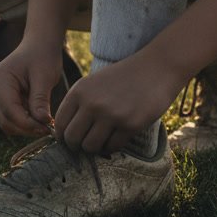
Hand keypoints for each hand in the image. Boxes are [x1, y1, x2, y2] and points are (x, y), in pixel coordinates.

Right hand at [0, 38, 60, 136]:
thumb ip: (40, 99)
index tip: (47, 128)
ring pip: (7, 122)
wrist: (39, 45)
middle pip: (6, 120)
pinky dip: (25, 121)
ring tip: (45, 122)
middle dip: (27, 128)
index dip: (28, 124)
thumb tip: (43, 122)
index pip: (10, 111)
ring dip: (26, 127)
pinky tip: (39, 117)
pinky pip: (10, 117)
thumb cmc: (42, 56)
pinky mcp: (0, 100)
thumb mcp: (45, 76)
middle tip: (49, 129)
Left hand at [52, 52, 183, 155]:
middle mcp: (92, 103)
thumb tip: (66, 135)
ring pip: (90, 147)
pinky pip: (111, 147)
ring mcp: (111, 115)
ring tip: (103, 139)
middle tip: (87, 143)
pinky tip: (117, 137)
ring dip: (95, 148)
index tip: (71, 139)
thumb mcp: (95, 83)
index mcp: (80, 90)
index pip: (60, 123)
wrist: (156, 68)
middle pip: (72, 139)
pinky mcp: (129, 125)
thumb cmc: (124, 77)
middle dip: (77, 146)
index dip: (63, 136)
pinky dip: (112, 147)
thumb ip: (80, 104)